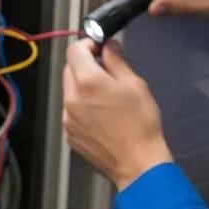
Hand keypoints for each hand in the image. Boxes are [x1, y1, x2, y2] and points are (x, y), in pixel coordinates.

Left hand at [62, 39, 172, 190]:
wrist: (138, 164)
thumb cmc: (141, 124)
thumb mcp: (135, 84)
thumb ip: (116, 60)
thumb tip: (107, 45)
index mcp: (87, 82)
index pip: (74, 50)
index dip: (87, 44)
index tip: (100, 48)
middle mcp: (71, 99)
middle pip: (69, 70)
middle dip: (85, 65)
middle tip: (107, 72)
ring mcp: (67, 119)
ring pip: (69, 92)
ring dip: (83, 88)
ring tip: (107, 99)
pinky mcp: (69, 135)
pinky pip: (71, 112)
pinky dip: (82, 108)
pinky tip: (102, 117)